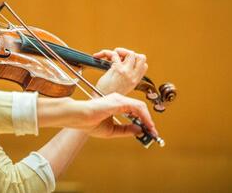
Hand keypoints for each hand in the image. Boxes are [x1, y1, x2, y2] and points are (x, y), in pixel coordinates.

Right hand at [37, 93, 156, 137]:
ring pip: (140, 106)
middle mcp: (118, 99)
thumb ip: (125, 130)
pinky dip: (144, 116)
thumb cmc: (89, 122)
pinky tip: (146, 125)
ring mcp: (119, 99)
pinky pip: (136, 107)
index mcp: (116, 105)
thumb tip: (140, 130)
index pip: (134, 110)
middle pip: (139, 108)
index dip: (143, 120)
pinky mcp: (118, 102)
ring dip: (148, 119)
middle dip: (148, 121)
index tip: (149, 131)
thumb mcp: (111, 130)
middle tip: (153, 133)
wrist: (78, 117)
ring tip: (151, 130)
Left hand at [93, 48, 147, 95]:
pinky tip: (99, 56)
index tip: (125, 60)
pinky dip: (105, 52)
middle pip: (141, 57)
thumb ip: (126, 76)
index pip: (144, 65)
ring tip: (111, 56)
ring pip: (130, 53)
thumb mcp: (123, 86)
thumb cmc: (107, 93)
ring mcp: (126, 72)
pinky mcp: (117, 69)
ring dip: (119, 51)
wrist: (100, 99)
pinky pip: (114, 54)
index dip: (135, 60)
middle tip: (120, 56)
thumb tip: (122, 62)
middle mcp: (133, 76)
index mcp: (135, 80)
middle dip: (130, 53)